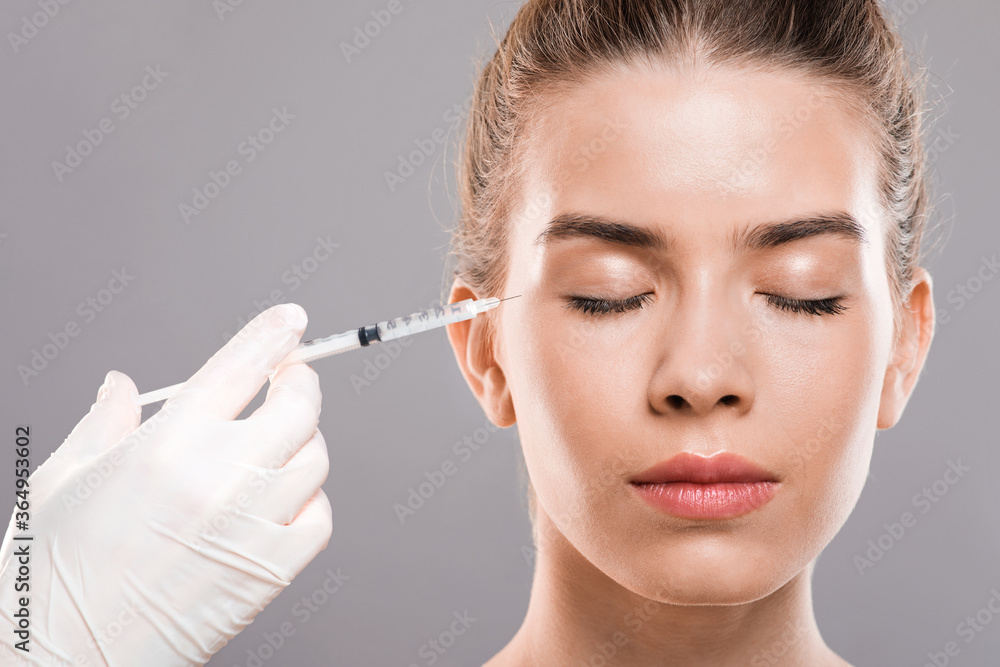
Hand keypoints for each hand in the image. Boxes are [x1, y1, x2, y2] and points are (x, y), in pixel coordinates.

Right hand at [0, 303, 331, 665]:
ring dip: (303, 440)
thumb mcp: (61, 481)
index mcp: (166, 446)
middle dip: (300, 383)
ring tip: (277, 442)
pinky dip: (310, 499)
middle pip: (298, 407)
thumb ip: (104, 423)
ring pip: (315, 458)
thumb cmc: (51, 575)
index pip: (240, 366)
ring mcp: (251, 525)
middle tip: (291, 379)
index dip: (272, 336)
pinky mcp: (271, 571)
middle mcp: (218, 478)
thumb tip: (123, 385)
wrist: (63, 662)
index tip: (291, 321)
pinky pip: (320, 517)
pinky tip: (281, 499)